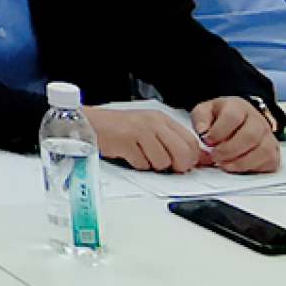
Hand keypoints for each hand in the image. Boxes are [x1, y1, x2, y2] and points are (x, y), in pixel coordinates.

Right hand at [90, 107, 208, 172]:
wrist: (90, 124)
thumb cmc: (120, 129)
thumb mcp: (149, 129)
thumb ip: (171, 142)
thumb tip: (195, 159)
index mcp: (161, 119)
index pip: (191, 141)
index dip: (191, 158)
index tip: (183, 165)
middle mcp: (153, 123)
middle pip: (182, 152)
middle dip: (177, 165)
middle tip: (166, 166)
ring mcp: (139, 131)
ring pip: (162, 162)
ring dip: (152, 165)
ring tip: (141, 156)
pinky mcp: (126, 142)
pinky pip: (142, 164)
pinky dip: (136, 165)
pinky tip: (129, 155)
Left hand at [191, 97, 281, 173]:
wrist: (240, 119)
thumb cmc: (221, 118)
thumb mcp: (206, 111)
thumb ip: (200, 118)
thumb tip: (202, 131)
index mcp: (238, 107)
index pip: (233, 117)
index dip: (218, 132)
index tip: (207, 141)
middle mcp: (257, 120)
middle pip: (250, 136)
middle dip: (229, 150)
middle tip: (215, 156)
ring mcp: (268, 136)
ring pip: (263, 151)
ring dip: (241, 162)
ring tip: (225, 164)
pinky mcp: (273, 151)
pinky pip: (270, 161)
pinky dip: (253, 168)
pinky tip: (238, 167)